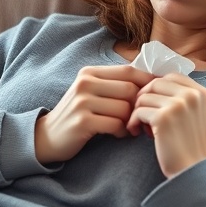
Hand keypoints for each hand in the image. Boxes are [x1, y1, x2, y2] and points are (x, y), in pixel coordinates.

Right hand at [35, 65, 154, 163]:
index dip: (147, 82)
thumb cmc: (78, 114)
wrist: (48, 136)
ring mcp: (82, 102)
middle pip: (130, 90)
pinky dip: (121, 131)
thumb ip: (115, 84)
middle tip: (139, 118)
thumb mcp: (92, 92)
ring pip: (124, 108)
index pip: (129, 70)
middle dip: (139, 106)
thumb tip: (152, 81)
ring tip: (127, 127)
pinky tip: (117, 134)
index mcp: (90, 72)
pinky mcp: (82, 121)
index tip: (157, 94)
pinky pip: (115, 124)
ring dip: (131, 121)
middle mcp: (85, 83)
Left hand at [127, 73, 205, 177]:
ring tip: (142, 128)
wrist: (192, 172)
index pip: (171, 76)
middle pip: (155, 83)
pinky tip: (138, 133)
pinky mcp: (164, 117)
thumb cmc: (189, 147)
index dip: (156, 88)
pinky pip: (138, 111)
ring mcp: (179, 104)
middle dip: (144, 98)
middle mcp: (193, 95)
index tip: (151, 104)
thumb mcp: (194, 116)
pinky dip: (134, 122)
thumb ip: (181, 98)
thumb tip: (152, 83)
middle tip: (142, 116)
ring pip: (144, 96)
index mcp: (202, 93)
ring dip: (138, 111)